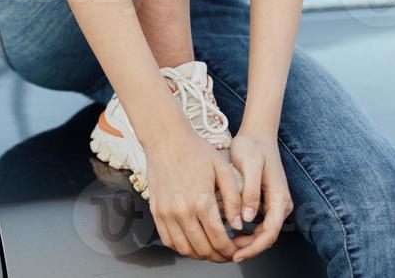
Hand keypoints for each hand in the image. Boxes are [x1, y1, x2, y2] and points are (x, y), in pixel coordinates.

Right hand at [137, 129, 244, 261]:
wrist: (166, 139)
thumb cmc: (195, 150)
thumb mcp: (223, 170)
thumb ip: (234, 199)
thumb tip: (238, 224)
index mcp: (202, 202)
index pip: (219, 240)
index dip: (231, 251)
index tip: (236, 250)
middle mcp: (182, 212)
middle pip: (203, 249)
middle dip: (218, 256)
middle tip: (227, 253)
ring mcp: (166, 213)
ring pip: (184, 249)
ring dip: (200, 255)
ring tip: (211, 250)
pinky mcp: (156, 211)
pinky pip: (168, 240)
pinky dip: (181, 248)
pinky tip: (192, 242)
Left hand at [227, 130, 293, 262]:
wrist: (257, 135)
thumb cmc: (253, 147)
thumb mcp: (250, 165)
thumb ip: (251, 191)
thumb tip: (248, 218)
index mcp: (280, 198)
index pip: (270, 233)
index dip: (253, 247)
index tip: (236, 254)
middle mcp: (281, 204)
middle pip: (267, 236)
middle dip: (248, 248)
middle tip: (226, 253)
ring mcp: (275, 204)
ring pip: (263, 232)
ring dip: (247, 242)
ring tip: (226, 245)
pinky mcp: (267, 202)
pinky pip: (259, 224)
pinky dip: (247, 232)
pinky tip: (231, 232)